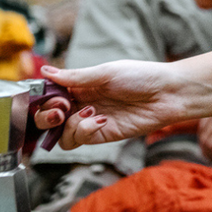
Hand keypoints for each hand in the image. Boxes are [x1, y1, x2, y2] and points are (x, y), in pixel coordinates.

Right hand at [33, 59, 211, 149]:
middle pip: (49, 120)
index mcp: (81, 85)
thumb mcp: (106, 72)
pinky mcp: (103, 135)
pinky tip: (100, 119)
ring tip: (88, 112)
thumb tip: (46, 72)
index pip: (50, 96)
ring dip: (68, 125)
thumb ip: (75, 76)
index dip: (43, 99)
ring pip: (61, 134)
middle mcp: (82, 104)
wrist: (168, 93)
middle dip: (47, 117)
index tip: (48, 97)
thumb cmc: (141, 76)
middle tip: (60, 110)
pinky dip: (84, 131)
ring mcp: (92, 121)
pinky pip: (80, 140)